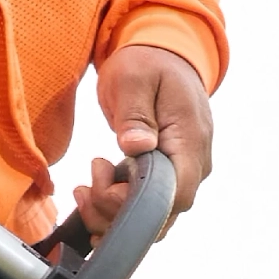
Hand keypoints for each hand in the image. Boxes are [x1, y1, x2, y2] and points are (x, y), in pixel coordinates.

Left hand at [77, 39, 214, 233]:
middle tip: (86, 183)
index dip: (135, 204)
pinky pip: (148, 208)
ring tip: (83, 189)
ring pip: (153, 220)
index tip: (103, 179)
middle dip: (115, 211)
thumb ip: (135, 115)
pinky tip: (93, 196)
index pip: (175, 196)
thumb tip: (137, 147)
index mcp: (190, 141)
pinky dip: (118, 210)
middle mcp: (195, 165)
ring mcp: (184, 174)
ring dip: (111, 215)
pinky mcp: (170, 178)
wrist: (166, 58)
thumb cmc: (150, 65)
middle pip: (162, 217)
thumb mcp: (133, 79)